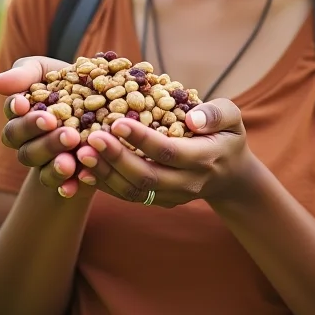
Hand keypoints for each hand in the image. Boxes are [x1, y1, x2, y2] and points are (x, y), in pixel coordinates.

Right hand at [0, 56, 86, 197]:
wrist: (106, 98)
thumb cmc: (69, 77)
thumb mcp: (48, 69)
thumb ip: (24, 74)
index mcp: (22, 116)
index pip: (14, 118)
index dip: (18, 113)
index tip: (24, 104)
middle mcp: (31, 142)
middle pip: (26, 148)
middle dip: (43, 140)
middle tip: (63, 131)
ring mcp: (49, 161)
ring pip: (43, 169)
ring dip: (54, 165)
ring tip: (70, 161)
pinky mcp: (71, 175)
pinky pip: (64, 187)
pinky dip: (68, 186)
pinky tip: (78, 182)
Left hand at [73, 99, 255, 207]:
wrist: (230, 175)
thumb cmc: (227, 136)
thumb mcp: (233, 117)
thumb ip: (216, 114)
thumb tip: (193, 118)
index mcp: (204, 159)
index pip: (168, 152)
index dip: (141, 140)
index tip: (117, 122)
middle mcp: (187, 182)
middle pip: (146, 176)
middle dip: (116, 158)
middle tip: (91, 138)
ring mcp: (172, 196)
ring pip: (135, 191)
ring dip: (106, 174)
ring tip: (82, 153)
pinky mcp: (159, 201)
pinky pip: (130, 196)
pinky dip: (106, 185)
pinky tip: (85, 170)